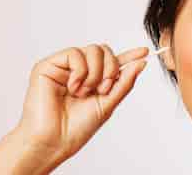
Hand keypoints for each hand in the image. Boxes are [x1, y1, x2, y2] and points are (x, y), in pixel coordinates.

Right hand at [16, 43, 148, 172]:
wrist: (54, 140)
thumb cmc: (76, 128)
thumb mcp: (107, 104)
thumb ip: (123, 83)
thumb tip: (140, 63)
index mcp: (89, 81)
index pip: (109, 63)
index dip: (127, 56)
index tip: (144, 52)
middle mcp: (76, 71)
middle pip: (102, 51)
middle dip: (110, 69)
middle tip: (103, 89)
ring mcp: (62, 67)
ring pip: (91, 50)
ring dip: (94, 73)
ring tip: (83, 92)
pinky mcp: (48, 65)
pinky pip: (73, 54)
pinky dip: (79, 71)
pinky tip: (73, 87)